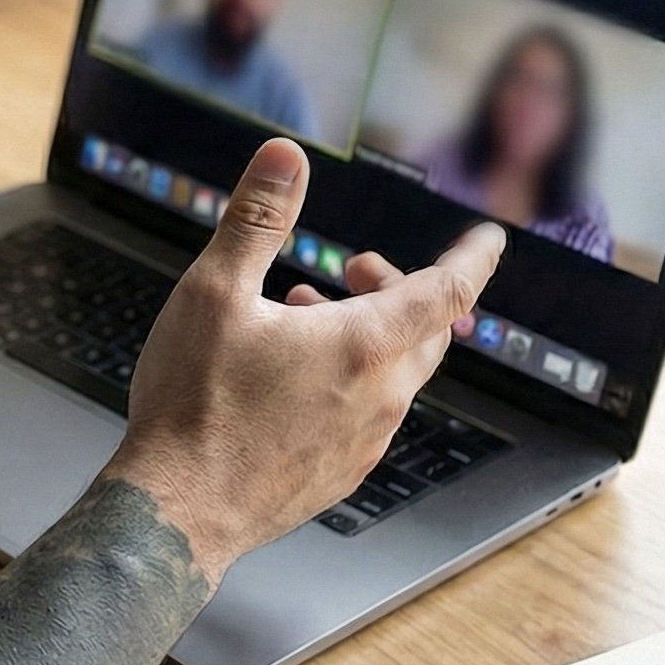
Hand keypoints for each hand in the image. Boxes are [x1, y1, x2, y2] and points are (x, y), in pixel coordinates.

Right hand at [109, 137, 504, 577]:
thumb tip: (284, 156)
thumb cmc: (193, 404)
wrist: (177, 508)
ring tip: (304, 312)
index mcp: (364, 345)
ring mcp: (364, 442)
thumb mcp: (213, 292)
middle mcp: (379, 396)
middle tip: (352, 267)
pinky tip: (292, 376)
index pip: (448, 290)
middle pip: (426, 331)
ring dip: (367, 334)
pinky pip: (367, 415)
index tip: (487, 238)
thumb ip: (256, 218)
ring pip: (395, 375)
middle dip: (399, 288)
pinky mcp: (339, 474)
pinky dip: (350, 380)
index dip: (472, 258)